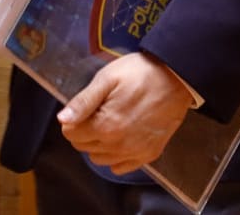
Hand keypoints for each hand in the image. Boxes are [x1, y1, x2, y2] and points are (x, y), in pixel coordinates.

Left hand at [58, 53, 193, 173]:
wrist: (176, 77)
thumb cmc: (140, 73)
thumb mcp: (107, 78)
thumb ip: (83, 102)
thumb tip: (63, 119)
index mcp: (105, 126)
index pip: (71, 134)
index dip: (74, 119)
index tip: (85, 107)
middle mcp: (119, 146)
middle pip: (84, 147)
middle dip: (84, 130)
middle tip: (99, 110)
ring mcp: (135, 153)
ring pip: (100, 159)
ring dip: (98, 144)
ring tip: (111, 121)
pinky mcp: (149, 154)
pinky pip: (121, 166)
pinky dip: (116, 155)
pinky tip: (122, 136)